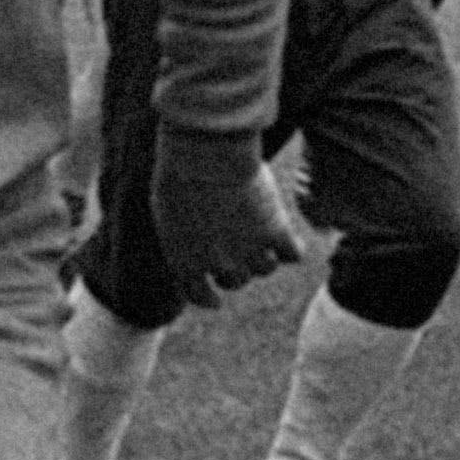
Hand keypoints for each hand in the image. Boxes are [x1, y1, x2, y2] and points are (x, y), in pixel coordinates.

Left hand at [150, 136, 307, 308]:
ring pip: (265, 268)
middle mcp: (219, 264)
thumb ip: (178, 231)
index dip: (208, 299)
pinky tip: (293, 241)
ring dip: (265, 256)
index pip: (198, 295)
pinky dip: (293, 249)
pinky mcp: (276, 232)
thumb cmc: (179, 174)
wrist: (205, 158)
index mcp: (186, 261)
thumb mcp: (166, 207)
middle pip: (236, 280)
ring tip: (264, 237)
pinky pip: (293, 253)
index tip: (216, 301)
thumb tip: (190, 237)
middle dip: (237, 268)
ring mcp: (250, 251)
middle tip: (239, 250)